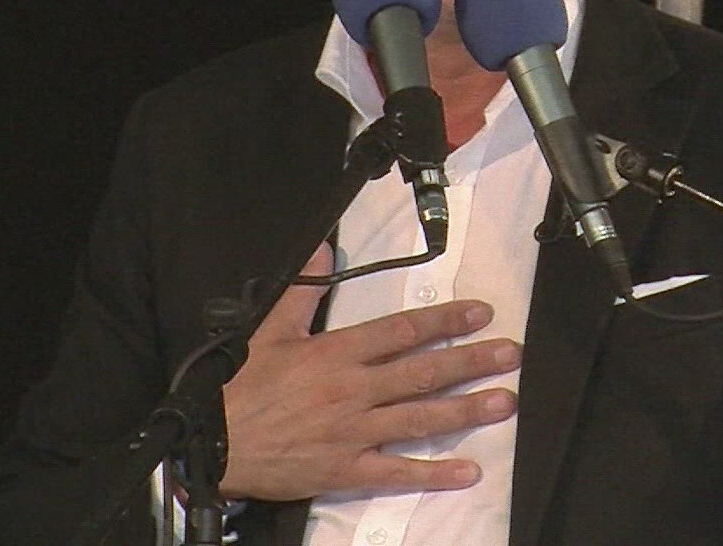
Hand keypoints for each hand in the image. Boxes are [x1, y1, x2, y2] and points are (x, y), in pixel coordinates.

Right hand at [218, 242, 520, 500]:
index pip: (401, 331)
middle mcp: (352, 391)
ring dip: (465, 410)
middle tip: (511, 354)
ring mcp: (353, 432)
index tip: (479, 313)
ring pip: (419, 418)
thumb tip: (324, 249)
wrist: (212, 443)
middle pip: (422, 373)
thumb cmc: (240, 386)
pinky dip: (433, 473)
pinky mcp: (346, 468)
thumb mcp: (269, 330)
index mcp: (336, 354)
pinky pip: (397, 471)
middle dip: (470, 361)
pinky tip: (467, 471)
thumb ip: (303, 289)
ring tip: (504, 401)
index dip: (443, 321)